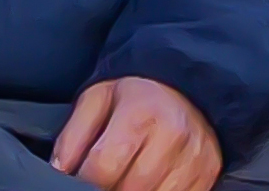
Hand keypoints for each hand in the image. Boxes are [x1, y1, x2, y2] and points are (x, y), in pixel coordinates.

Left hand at [52, 77, 221, 190]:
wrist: (185, 87)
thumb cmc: (136, 93)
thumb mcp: (98, 98)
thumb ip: (74, 134)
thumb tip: (59, 169)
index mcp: (138, 114)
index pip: (104, 166)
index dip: (85, 179)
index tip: (80, 178)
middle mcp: (171, 138)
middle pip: (130, 189)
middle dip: (110, 189)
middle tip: (104, 178)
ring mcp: (194, 160)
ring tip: (124, 178)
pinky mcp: (208, 176)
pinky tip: (147, 182)